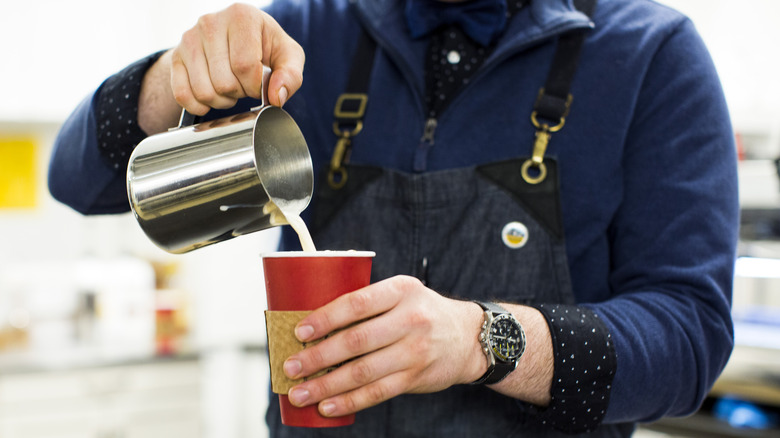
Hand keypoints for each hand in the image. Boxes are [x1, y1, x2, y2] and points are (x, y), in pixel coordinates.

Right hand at [171, 3, 304, 114]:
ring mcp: (189, 38)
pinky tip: (211, 98)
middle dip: (239, 94)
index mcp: (242, 16)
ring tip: (230, 89)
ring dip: (221, 101)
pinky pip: (182, 94)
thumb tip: (276, 97)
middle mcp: (210, 22)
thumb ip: (291, 76)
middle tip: (244, 86)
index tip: (259, 85)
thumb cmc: (265, 47)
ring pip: (204, 92)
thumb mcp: (288, 56)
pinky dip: (199, 106)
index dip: (255, 86)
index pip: (245, 66)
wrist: (233, 39)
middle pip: (224, 82)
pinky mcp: (176, 56)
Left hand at [282, 275, 486, 416]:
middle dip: (318, 357)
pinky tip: (327, 406)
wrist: (468, 337)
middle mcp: (411, 319)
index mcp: (401, 290)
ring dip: (326, 385)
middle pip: (356, 341)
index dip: (325, 318)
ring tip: (300, 393)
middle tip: (291, 367)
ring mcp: (415, 351)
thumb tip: (313, 323)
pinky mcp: (415, 377)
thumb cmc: (422, 311)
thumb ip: (367, 303)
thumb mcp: (401, 293)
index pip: (356, 303)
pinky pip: (377, 393)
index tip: (299, 331)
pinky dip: (349, 401)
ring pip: (363, 371)